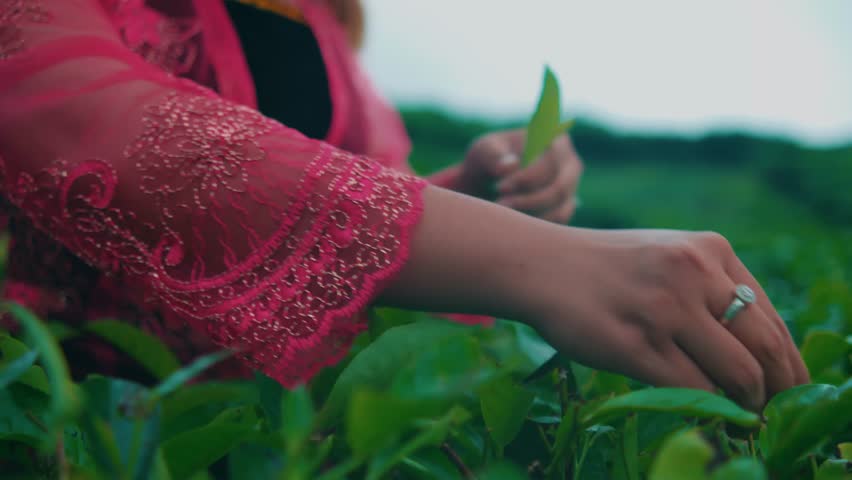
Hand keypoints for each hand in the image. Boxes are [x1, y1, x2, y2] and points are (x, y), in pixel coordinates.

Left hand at [460, 128, 582, 223]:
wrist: (491, 178)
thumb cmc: (489, 159)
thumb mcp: (484, 151)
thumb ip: (493, 156)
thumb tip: (511, 166)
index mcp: (554, 140)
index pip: (547, 164)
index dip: (525, 179)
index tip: (500, 188)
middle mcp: (570, 163)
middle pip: (559, 189)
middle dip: (528, 202)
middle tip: (500, 206)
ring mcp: (572, 187)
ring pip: (561, 210)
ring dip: (532, 218)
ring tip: (504, 217)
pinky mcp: (567, 208)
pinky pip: (558, 223)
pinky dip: (537, 228)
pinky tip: (514, 224)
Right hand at [521, 228, 808, 409]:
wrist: (540, 265)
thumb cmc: (605, 267)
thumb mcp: (668, 255)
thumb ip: (712, 287)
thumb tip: (758, 348)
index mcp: (710, 249)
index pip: (770, 318)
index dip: (786, 361)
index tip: (785, 386)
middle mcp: (694, 273)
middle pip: (764, 348)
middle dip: (775, 388)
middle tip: (768, 407)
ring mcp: (665, 309)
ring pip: (735, 374)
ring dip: (743, 403)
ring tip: (738, 413)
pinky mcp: (636, 345)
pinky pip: (693, 390)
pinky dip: (705, 407)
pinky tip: (700, 408)